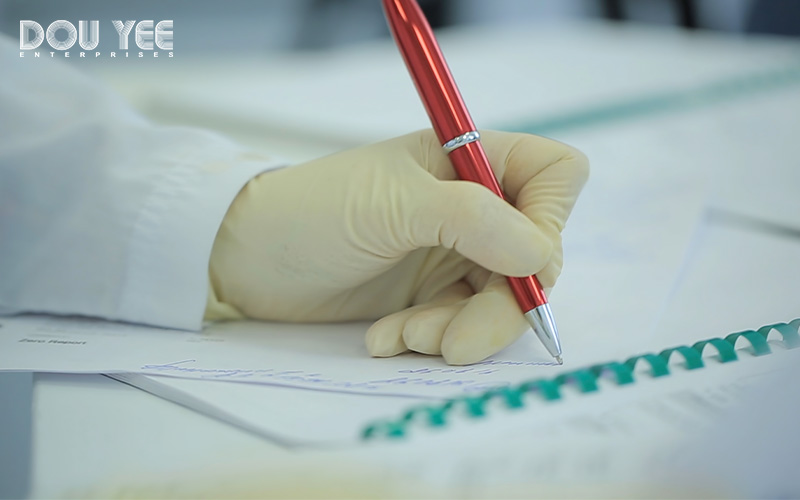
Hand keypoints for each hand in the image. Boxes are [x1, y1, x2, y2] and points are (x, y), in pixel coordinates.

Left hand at [206, 130, 587, 363]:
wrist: (249, 260)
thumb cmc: (315, 212)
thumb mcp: (394, 205)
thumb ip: (473, 219)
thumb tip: (542, 253)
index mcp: (469, 161)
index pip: (554, 176)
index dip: (550, 219)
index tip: (517, 257)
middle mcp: (472, 206)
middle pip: (535, 258)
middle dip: (499, 306)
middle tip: (452, 342)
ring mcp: (453, 252)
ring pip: (500, 300)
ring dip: (458, 329)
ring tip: (404, 337)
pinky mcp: (430, 292)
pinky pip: (459, 322)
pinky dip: (427, 335)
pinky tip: (383, 338)